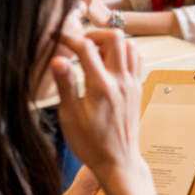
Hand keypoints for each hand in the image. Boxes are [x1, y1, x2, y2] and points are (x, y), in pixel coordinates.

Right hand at [52, 29, 144, 183]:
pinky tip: (110, 64)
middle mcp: (121, 80)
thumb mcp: (70, 116)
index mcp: (101, 86)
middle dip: (95, 33)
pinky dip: (125, 53)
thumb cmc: (91, 143)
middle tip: (80, 44)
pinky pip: (137, 59)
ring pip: (129, 45)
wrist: (118, 161)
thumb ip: (66, 85)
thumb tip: (58, 59)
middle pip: (115, 37)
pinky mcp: (138, 88)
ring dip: (111, 42)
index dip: (69, 37)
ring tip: (95, 54)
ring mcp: (132, 83)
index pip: (86, 47)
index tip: (57, 36)